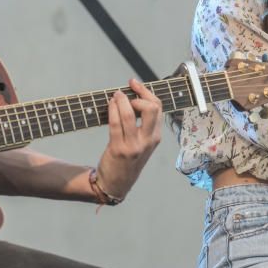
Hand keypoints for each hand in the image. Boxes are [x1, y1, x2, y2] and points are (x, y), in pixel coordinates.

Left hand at [94, 79, 163, 198]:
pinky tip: (110, 105)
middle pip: (151, 108)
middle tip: (126, 94)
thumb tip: (132, 98)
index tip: (135, 83)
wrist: (116, 184)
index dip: (146, 92)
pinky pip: (116, 123)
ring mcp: (134, 145)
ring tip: (115, 96)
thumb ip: (143, 125)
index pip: (158, 108)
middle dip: (138, 95)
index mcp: (155, 137)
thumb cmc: (127, 160)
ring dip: (121, 100)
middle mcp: (148, 141)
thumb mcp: (142, 144)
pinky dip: (112, 110)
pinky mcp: (119, 149)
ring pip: (130, 114)